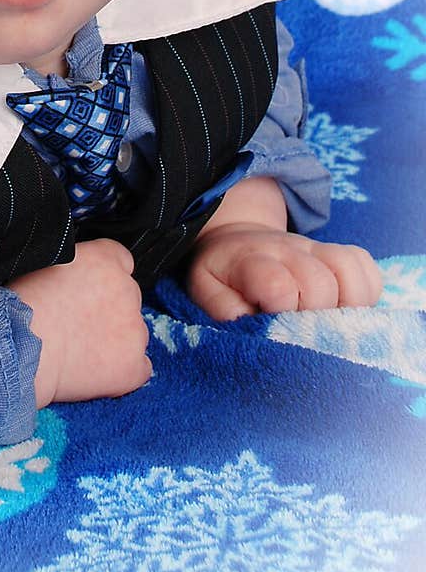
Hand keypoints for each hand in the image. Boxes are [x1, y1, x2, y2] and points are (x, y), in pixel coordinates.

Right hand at [8, 237, 151, 406]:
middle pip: (128, 298)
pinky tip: (94, 372)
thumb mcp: (43, 266)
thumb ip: (74, 265)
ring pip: (133, 334)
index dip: (104, 277)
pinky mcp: (133, 365)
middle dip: (109, 310)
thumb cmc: (18, 309)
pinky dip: (121, 371)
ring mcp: (134, 330)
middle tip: (77, 325)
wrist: (17, 351)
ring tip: (79, 351)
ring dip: (115, 341)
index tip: (90, 291)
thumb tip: (75, 276)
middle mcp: (126, 290)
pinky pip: (139, 367)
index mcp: (104, 260)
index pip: (121, 260)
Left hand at [187, 222, 382, 320]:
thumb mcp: (206, 288)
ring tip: (328, 325)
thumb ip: (223, 309)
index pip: (280, 287)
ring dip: (346, 307)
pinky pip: (366, 268)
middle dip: (314, 318)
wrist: (237, 239)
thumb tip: (252, 328)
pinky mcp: (337, 252)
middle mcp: (289, 250)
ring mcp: (316, 249)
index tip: (274, 329)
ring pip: (349, 274)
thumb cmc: (222, 273)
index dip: (282, 315)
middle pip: (321, 286)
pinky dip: (365, 293)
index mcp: (253, 261)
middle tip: (301, 332)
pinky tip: (346, 309)